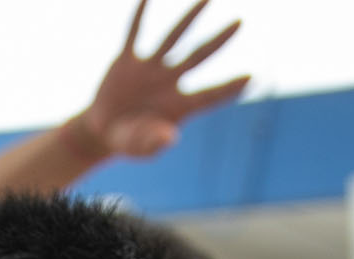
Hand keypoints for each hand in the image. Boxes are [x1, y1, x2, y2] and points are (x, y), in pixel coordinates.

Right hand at [72, 2, 249, 161]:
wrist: (102, 132)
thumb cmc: (130, 142)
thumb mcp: (140, 146)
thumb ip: (153, 143)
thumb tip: (168, 138)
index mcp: (180, 105)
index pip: (210, 95)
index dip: (230, 88)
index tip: (250, 77)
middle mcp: (170, 82)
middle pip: (199, 56)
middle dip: (219, 40)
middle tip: (240, 22)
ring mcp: (150, 69)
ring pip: (174, 37)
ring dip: (191, 18)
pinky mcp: (126, 62)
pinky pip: (134, 34)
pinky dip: (140, 17)